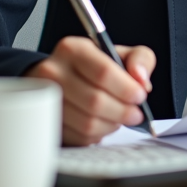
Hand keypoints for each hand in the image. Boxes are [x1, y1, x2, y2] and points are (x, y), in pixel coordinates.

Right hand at [25, 36, 155, 145]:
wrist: (63, 79)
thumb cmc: (95, 67)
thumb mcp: (121, 53)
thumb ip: (140, 59)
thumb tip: (141, 80)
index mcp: (73, 49)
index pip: (103, 72)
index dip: (126, 89)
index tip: (139, 96)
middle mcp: (53, 72)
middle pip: (95, 101)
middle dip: (122, 111)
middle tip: (135, 114)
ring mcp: (44, 100)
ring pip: (87, 123)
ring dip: (111, 125)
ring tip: (119, 118)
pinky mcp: (46, 123)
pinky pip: (78, 138)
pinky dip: (97, 135)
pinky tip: (103, 124)